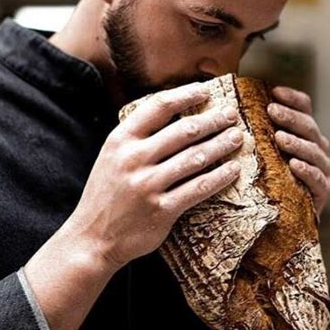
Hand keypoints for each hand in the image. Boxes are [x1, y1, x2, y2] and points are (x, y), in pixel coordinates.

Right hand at [70, 82, 242, 269]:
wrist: (92, 238)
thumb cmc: (107, 193)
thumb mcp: (112, 157)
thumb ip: (137, 137)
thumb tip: (175, 113)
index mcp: (120, 140)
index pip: (158, 107)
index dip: (185, 95)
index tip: (205, 91)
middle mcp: (133, 159)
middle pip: (183, 131)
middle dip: (213, 120)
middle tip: (231, 114)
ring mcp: (148, 186)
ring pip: (195, 158)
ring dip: (221, 145)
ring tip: (237, 137)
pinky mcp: (162, 210)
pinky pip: (198, 188)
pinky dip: (219, 177)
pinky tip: (233, 169)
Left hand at [266, 86, 329, 218]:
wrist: (277, 219)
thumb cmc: (264, 178)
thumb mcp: (259, 151)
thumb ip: (255, 129)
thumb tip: (229, 104)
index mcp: (304, 132)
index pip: (305, 108)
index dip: (292, 98)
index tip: (274, 91)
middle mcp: (317, 147)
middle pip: (309, 127)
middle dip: (290, 117)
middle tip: (271, 110)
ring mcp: (323, 169)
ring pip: (314, 151)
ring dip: (297, 143)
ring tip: (279, 138)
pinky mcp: (323, 192)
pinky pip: (318, 179)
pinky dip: (307, 171)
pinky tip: (294, 165)